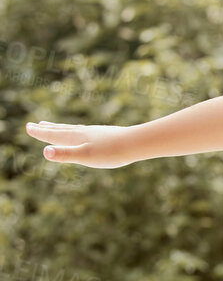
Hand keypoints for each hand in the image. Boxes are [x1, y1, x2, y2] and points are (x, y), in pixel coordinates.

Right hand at [24, 121, 140, 168]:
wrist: (136, 144)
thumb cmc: (111, 152)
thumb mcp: (85, 156)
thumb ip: (65, 154)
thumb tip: (45, 151)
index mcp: (76, 138)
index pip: (53, 135)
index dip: (40, 133)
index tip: (28, 128)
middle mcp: (83, 133)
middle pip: (61, 130)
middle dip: (47, 128)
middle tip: (35, 125)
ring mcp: (94, 133)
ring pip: (73, 129)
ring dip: (61, 128)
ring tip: (53, 126)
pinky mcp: (105, 135)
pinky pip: (86, 132)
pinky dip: (77, 131)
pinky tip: (83, 134)